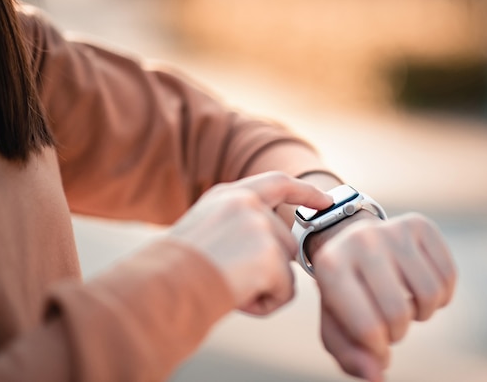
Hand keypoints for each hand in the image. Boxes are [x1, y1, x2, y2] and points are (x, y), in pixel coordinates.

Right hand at [168, 172, 331, 315]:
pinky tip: (236, 298)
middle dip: (269, 268)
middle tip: (229, 279)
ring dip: (263, 286)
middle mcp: (246, 204)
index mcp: (228, 196)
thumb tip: (274, 250)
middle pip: (285, 243)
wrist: (160, 287)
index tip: (326, 201)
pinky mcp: (269, 254)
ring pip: (285, 270)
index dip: (304, 191)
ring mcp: (259, 226)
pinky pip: (284, 291)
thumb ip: (238, 227)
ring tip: (226, 286)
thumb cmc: (174, 271)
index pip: (277, 183)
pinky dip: (265, 303)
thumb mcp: (204, 231)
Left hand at [311, 213, 456, 380]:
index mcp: (331, 267)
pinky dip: (441, 295)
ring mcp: (392, 229)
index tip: (375, 343)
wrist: (351, 241)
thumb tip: (377, 376)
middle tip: (389, 323)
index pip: (368, 327)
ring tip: (403, 303)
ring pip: (429, 295)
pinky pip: (448, 277)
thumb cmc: (344, 292)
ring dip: (421, 312)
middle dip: (398, 331)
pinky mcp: (420, 225)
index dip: (378, 349)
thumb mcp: (335, 323)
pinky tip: (418, 287)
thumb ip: (350, 356)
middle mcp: (360, 241)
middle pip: (399, 313)